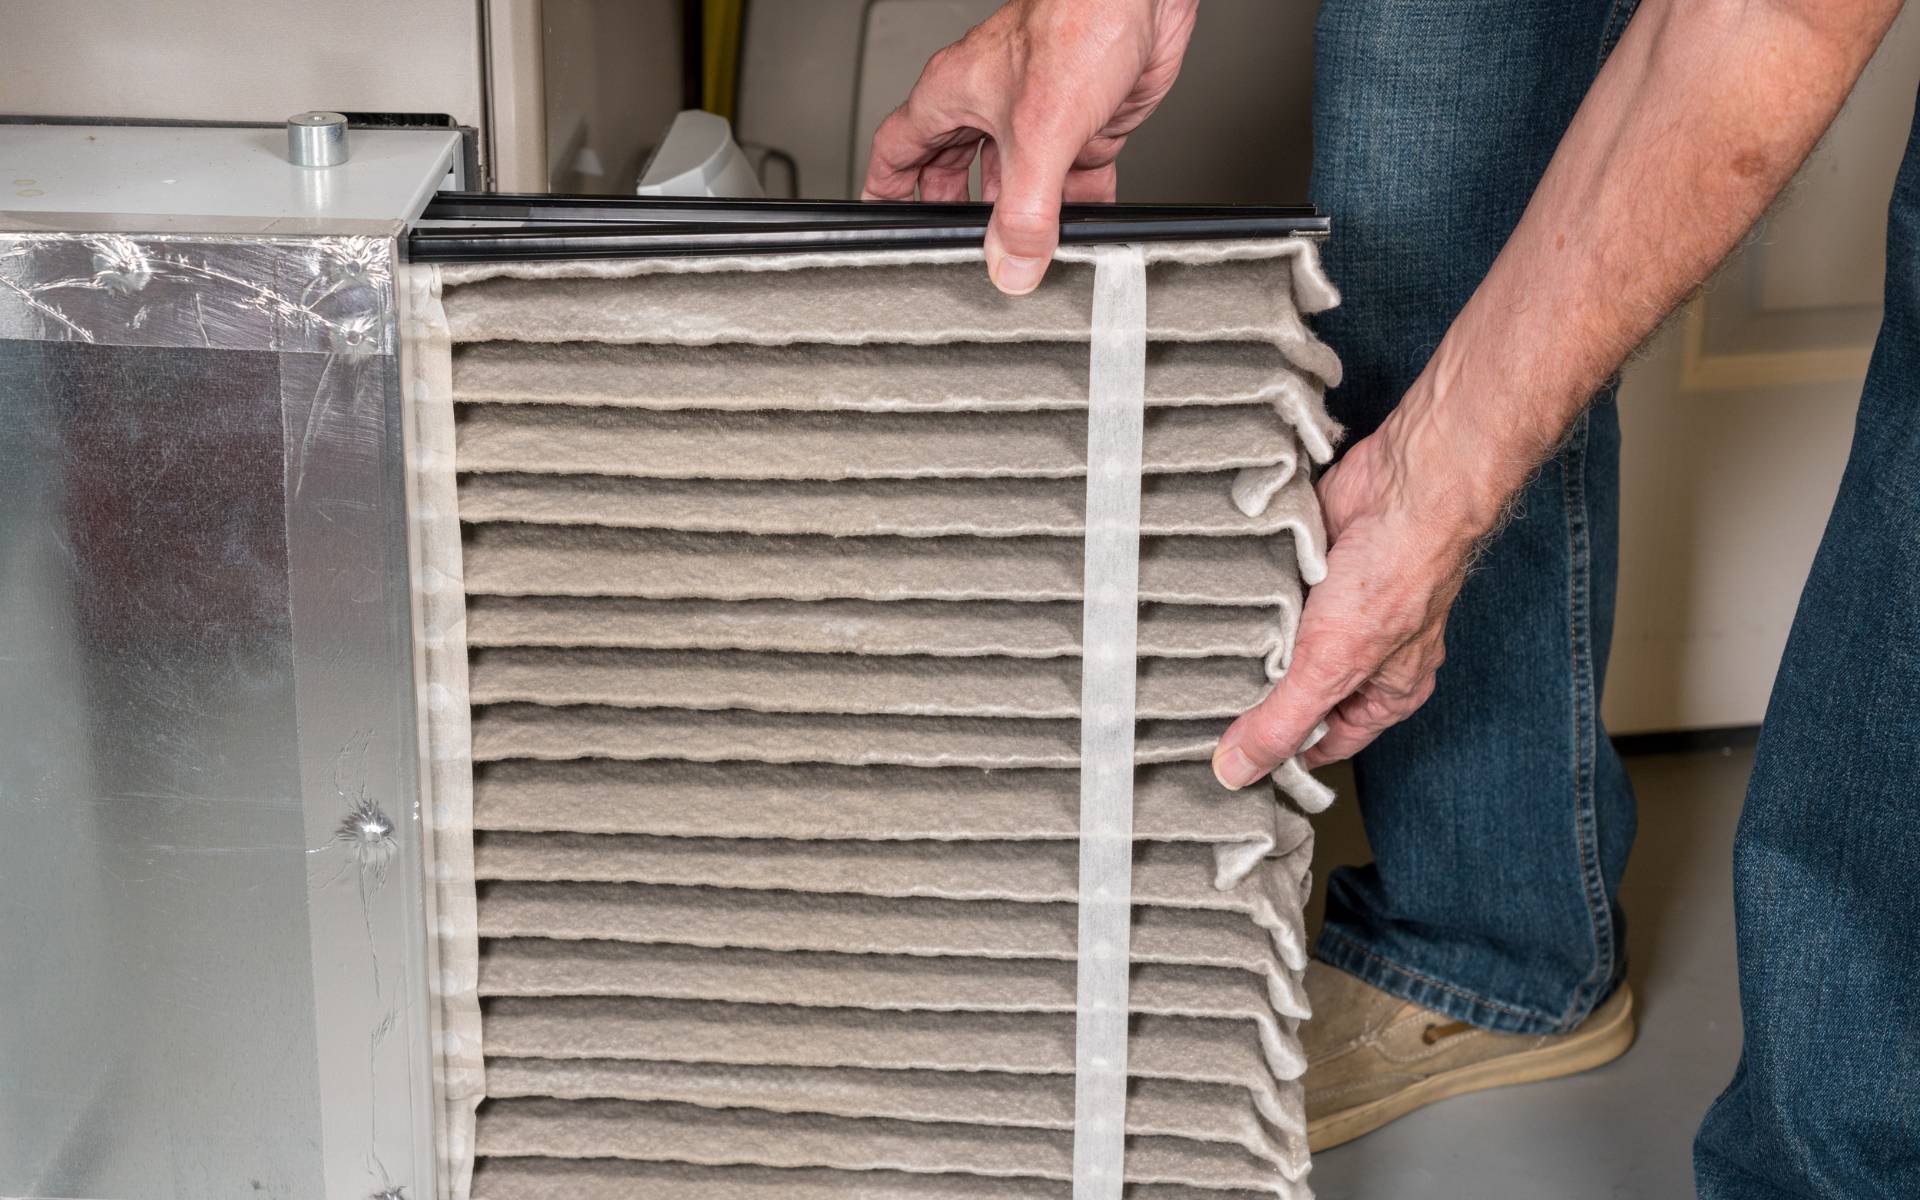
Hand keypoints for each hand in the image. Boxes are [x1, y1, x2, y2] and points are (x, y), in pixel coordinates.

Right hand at [862, 0, 1198, 294]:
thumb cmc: (1078, 21)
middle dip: (958, 215)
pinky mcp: (1084, 122)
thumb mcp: (1038, 134)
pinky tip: (1081, 229)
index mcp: (954, 95)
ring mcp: (1038, 114)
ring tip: (1026, 254)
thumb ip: (1023, 210)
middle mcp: (991, 104)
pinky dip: (1075, 207)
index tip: (885, 224)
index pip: (898, 151)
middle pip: (955, 172)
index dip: (886, 191)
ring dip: (1023, 218)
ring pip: (1016, 180)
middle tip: (960, 251)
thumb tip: (1012, 263)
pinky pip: (1070, 178)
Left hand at [1211, 389, 1508, 787]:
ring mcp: (1333, 611)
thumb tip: (1237, 771)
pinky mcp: (1308, 570)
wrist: (1404, 486)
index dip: (1277, 754)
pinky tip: (1216, 606)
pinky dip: (1246, 599)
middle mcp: (1360, 655)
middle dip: (1253, 696)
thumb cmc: (1396, 575)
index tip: (1223, 761)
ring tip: (1200, 654)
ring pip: (1275, 644)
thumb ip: (1283, 722)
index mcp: (1382, 692)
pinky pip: (1266, 597)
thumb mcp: (1332, 666)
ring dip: (1246, 644)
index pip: (1320, 742)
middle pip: (1292, 693)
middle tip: (1197, 706)